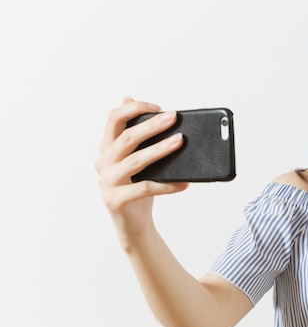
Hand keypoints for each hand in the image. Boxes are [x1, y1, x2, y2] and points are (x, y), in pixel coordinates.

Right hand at [95, 97, 187, 242]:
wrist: (134, 224)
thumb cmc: (139, 187)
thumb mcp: (138, 160)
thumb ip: (137, 136)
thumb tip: (140, 103)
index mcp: (107, 149)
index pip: (113, 118)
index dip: (134, 108)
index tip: (158, 107)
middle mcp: (103, 163)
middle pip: (127, 137)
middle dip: (152, 125)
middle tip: (173, 118)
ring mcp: (107, 182)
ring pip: (136, 160)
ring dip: (160, 149)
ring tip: (180, 142)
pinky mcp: (116, 200)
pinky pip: (145, 188)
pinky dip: (167, 185)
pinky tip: (184, 183)